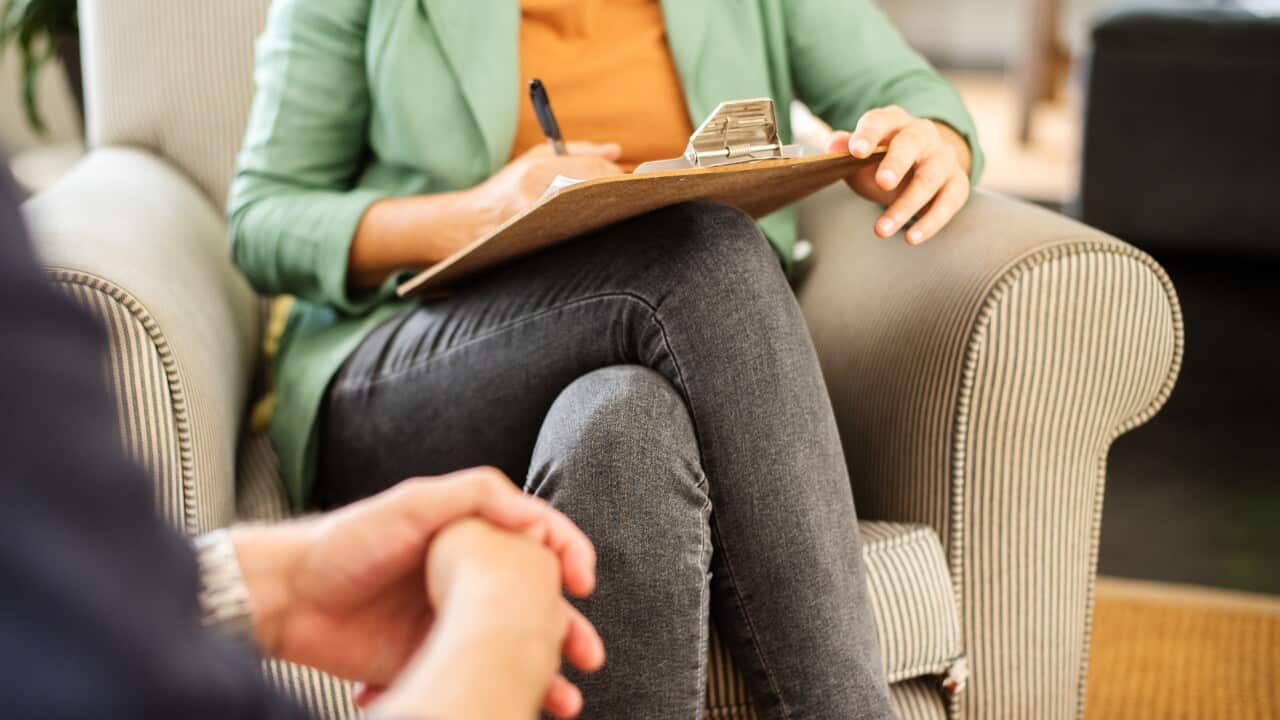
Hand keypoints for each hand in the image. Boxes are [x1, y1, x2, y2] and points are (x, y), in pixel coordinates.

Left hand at [229, 468, 602, 715]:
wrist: (287, 597)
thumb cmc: (345, 541)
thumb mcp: (412, 501)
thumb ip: (476, 496)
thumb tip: (536, 517)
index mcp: (472, 536)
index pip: (536, 542)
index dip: (569, 556)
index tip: (583, 582)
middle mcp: (467, 580)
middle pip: (534, 606)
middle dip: (568, 632)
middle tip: (588, 655)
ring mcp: (450, 623)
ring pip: (510, 649)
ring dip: (542, 675)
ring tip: (561, 700)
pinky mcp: (428, 661)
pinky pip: (472, 679)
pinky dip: (493, 695)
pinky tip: (506, 707)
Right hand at [467, 142, 624, 230]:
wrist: (468, 226)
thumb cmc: (505, 189)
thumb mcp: (534, 159)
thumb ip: (578, 152)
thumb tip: (617, 152)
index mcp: (535, 174)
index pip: (593, 171)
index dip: (617, 176)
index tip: (631, 180)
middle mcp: (537, 200)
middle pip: (596, 195)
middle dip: (617, 195)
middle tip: (630, 198)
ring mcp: (539, 228)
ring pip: (592, 219)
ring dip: (607, 214)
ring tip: (611, 212)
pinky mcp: (542, 248)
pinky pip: (580, 236)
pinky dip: (592, 230)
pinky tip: (595, 229)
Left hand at [826, 106, 972, 244]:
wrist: (923, 167)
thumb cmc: (882, 162)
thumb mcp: (861, 155)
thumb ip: (845, 148)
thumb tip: (833, 145)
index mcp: (894, 121)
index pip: (881, 121)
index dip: (869, 134)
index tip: (856, 151)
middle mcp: (923, 134)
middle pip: (912, 143)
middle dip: (897, 162)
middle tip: (882, 183)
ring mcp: (944, 158)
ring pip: (929, 178)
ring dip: (906, 206)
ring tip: (881, 230)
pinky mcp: (957, 183)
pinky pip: (949, 202)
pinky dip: (931, 222)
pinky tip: (911, 238)